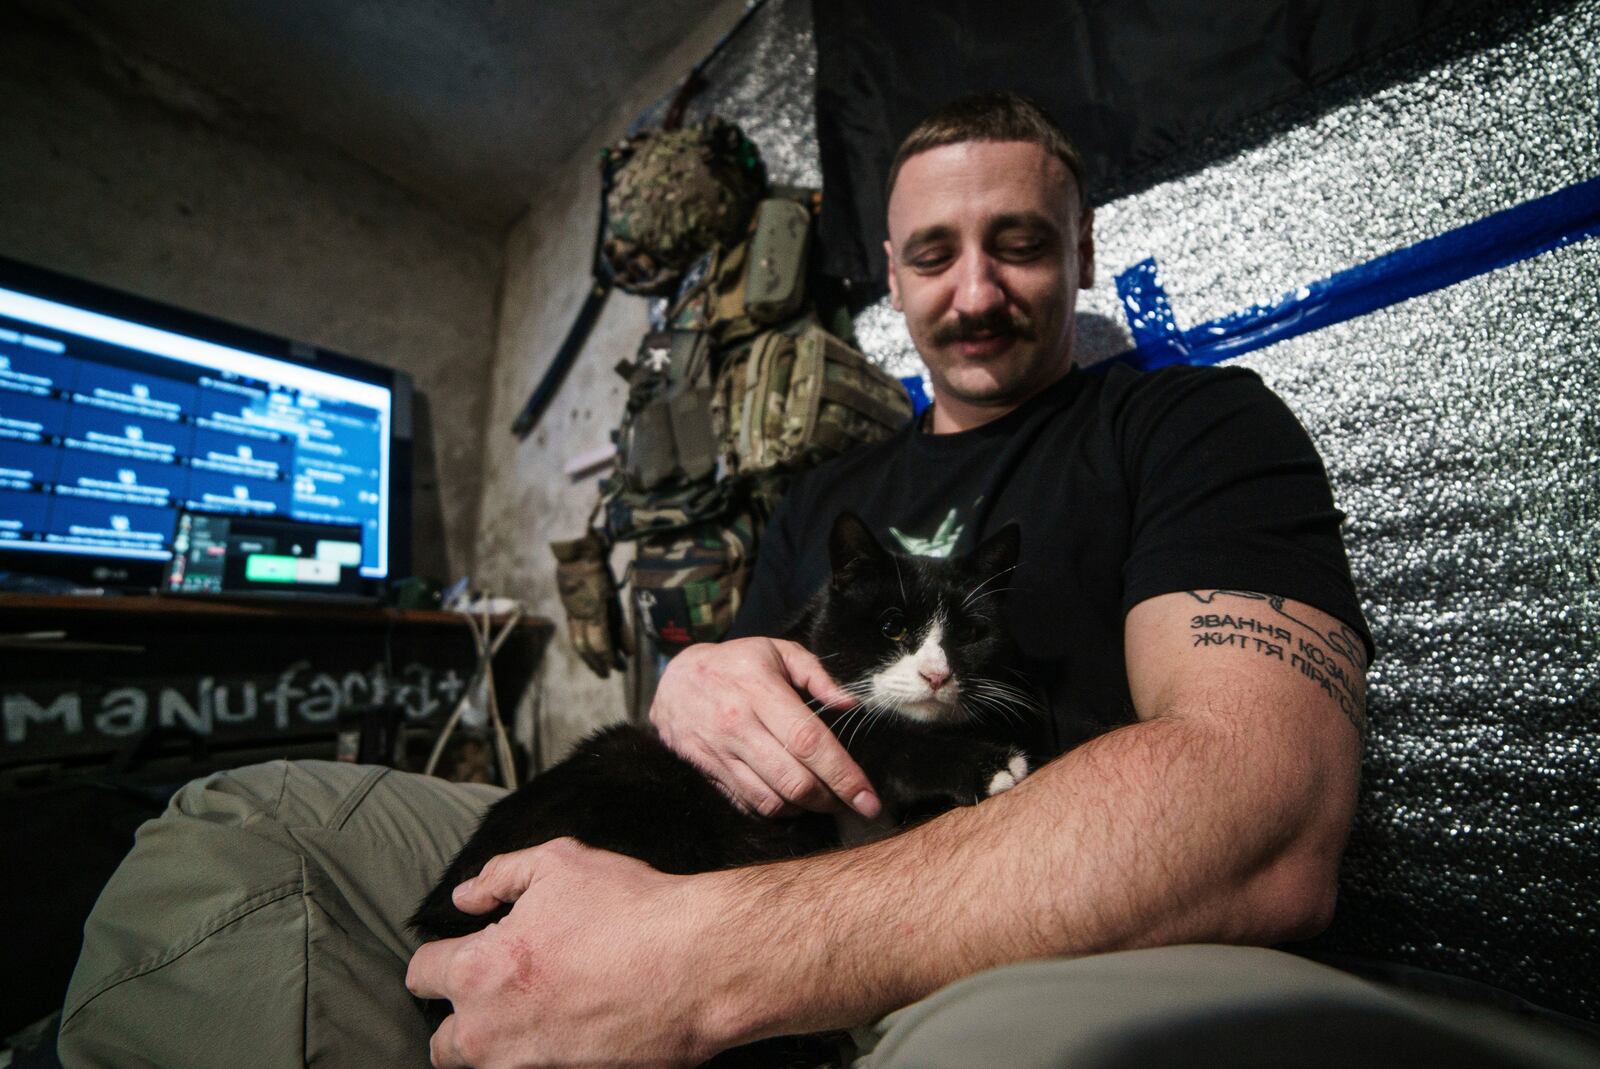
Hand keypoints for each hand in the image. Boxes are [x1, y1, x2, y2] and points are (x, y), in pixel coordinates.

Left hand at [406, 839, 717, 1068]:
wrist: (698, 966)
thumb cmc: (631, 910)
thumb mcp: (560, 863)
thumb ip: (499, 876)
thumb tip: (466, 897)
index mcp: (479, 971)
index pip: (422, 975)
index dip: (441, 958)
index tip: (464, 952)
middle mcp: (491, 1032)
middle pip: (442, 1043)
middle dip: (461, 1017)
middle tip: (499, 992)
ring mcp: (529, 1068)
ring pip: (485, 1068)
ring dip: (498, 1045)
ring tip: (535, 1015)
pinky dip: (541, 1057)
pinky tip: (570, 1030)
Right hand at [649, 637, 878, 818]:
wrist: (673, 681)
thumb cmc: (736, 664)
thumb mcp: (776, 651)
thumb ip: (816, 674)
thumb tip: (850, 705)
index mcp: (759, 691)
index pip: (809, 742)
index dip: (843, 775)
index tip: (868, 798)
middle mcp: (737, 725)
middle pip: (794, 780)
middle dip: (831, 800)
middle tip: (852, 803)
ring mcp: (719, 753)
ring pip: (772, 800)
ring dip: (805, 809)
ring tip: (823, 800)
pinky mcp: (708, 772)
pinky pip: (748, 805)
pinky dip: (776, 811)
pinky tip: (792, 801)